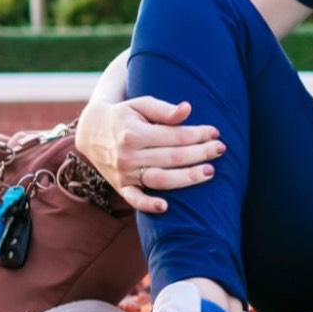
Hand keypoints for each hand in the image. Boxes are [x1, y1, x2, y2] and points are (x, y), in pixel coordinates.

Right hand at [79, 96, 224, 213]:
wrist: (91, 132)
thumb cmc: (124, 115)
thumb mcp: (141, 104)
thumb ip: (164, 109)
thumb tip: (188, 109)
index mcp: (133, 133)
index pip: (173, 136)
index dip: (197, 134)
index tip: (215, 132)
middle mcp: (127, 155)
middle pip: (172, 157)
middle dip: (199, 154)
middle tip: (221, 149)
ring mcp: (123, 173)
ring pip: (160, 179)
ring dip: (187, 178)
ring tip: (210, 172)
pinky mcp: (120, 186)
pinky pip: (134, 199)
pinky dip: (148, 205)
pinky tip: (166, 207)